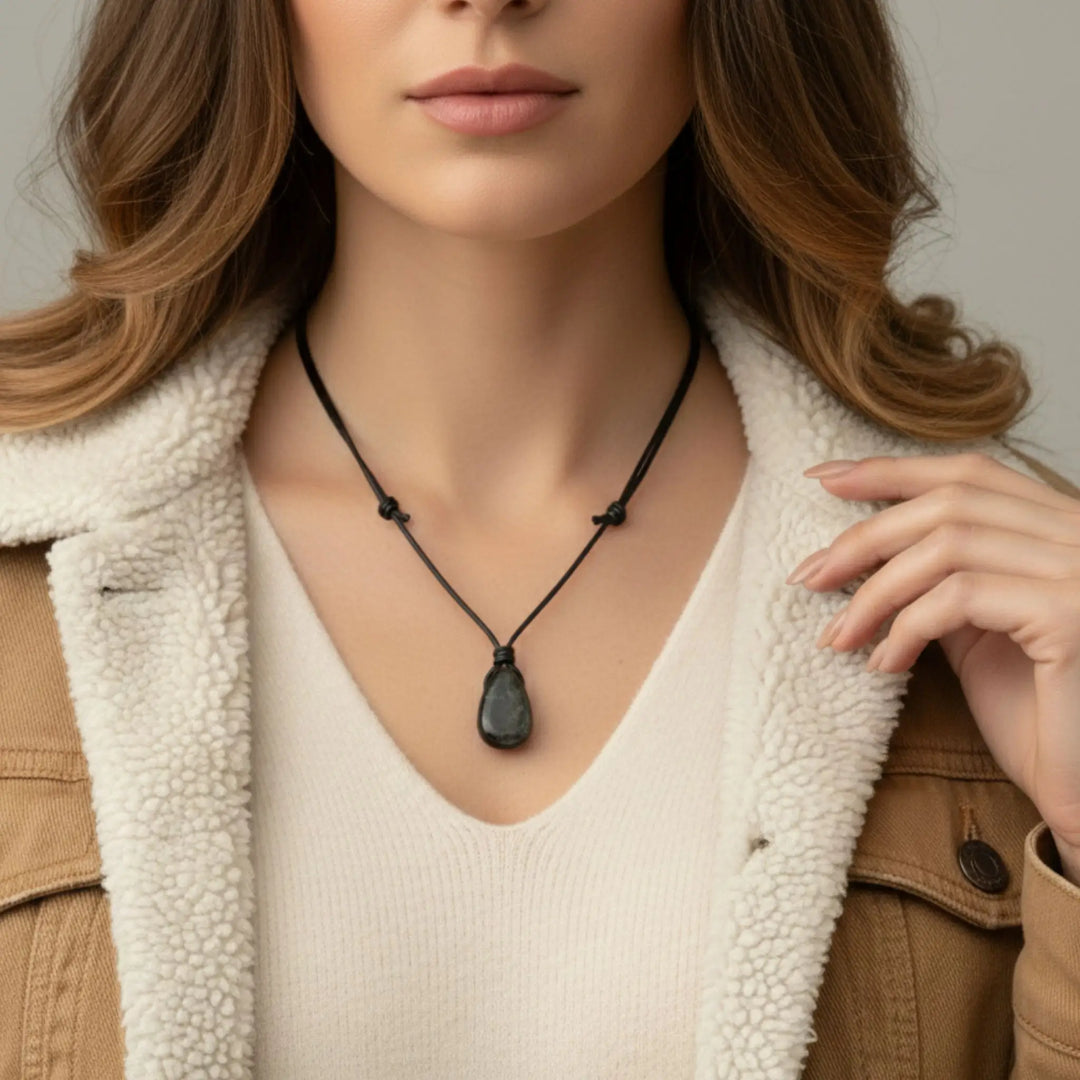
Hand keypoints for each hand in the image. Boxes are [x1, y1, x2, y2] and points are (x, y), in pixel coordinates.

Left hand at [787, 453, 1079, 885]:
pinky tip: (885, 665)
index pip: (970, 473)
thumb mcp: (978, 632)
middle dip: (864, 537)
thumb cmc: (1036, 716)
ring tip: (837, 636)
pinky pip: (959, 597)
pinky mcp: (1071, 615)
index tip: (822, 481)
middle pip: (950, 503)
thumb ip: (942, 579)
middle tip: (807, 576)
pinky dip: (906, 626)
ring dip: (873, 592)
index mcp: (1062, 530)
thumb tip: (869, 549)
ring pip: (946, 547)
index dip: (891, 471)